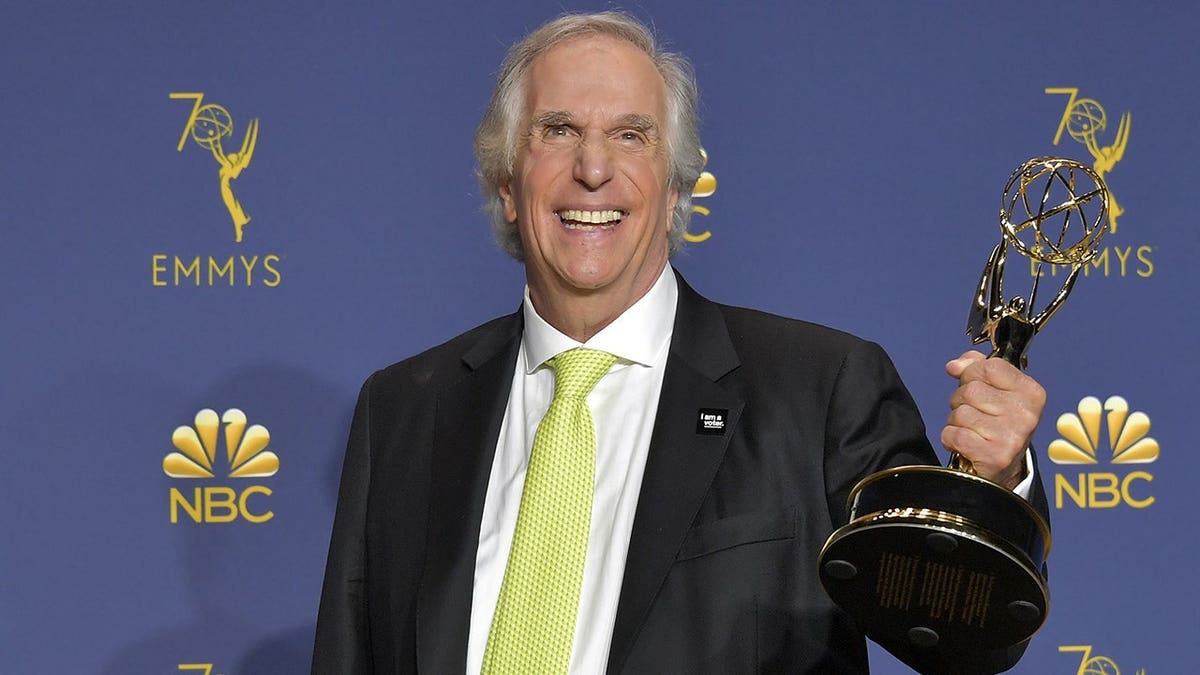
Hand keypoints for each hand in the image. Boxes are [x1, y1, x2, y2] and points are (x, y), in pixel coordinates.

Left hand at [942, 351, 1045, 489]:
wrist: (1004, 469)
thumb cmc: (997, 425)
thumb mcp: (996, 392)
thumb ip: (976, 368)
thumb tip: (954, 366)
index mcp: (1031, 392)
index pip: (988, 366)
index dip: (972, 374)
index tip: (976, 386)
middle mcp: (1026, 414)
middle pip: (970, 389)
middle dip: (961, 401)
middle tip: (975, 416)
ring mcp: (1012, 436)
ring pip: (960, 412)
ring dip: (956, 422)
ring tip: (972, 431)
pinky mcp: (995, 456)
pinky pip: (954, 434)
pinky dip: (951, 438)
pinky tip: (965, 445)